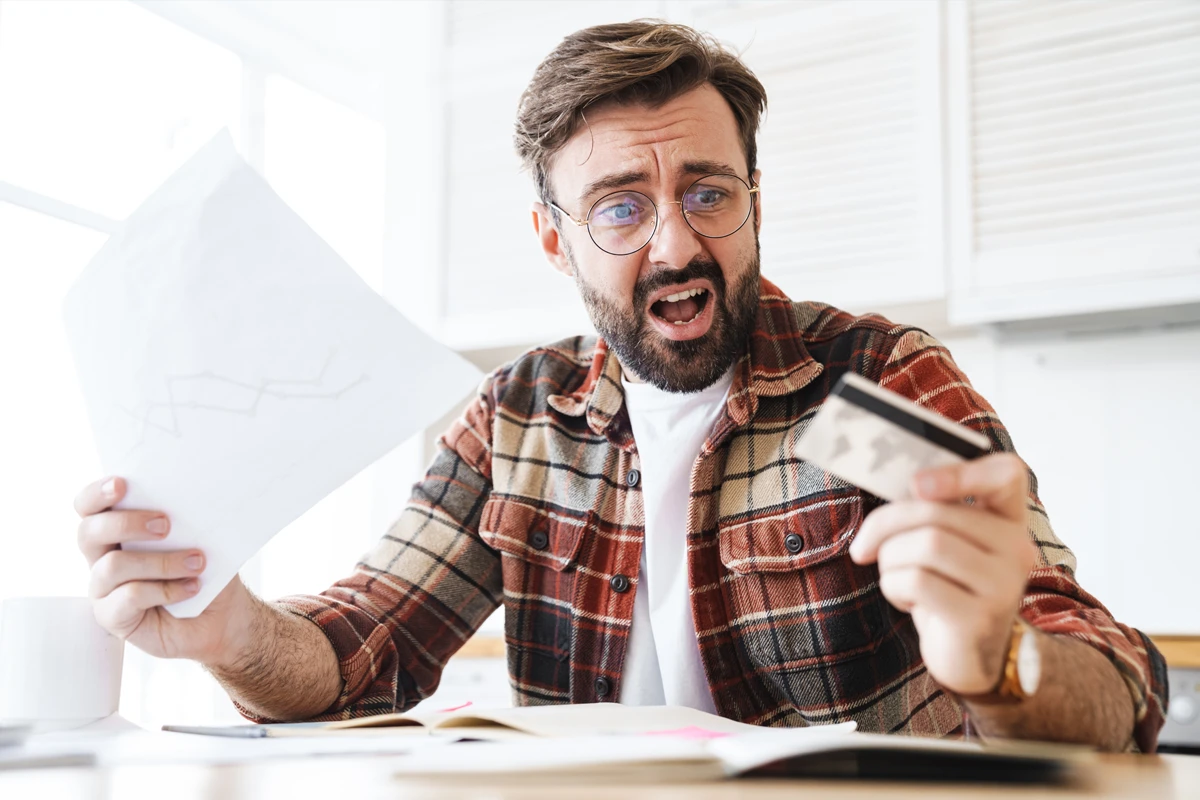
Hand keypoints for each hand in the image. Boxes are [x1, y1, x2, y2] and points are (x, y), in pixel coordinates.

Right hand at [75, 477, 254, 665]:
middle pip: (89, 532)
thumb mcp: (202, 538)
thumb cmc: (208, 571)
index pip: (89, 506)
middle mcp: (103, 557)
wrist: (224, 616)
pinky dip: (165, 590)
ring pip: (113, 566)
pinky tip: (191, 588)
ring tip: (197, 563)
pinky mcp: (113, 617)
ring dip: (160, 562)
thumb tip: (190, 495)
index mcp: (117, 530)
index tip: (122, 484)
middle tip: (166, 525)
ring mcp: (104, 589)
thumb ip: (186, 518)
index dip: (97, 493)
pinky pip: (129, 597)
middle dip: (126, 523)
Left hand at [848, 453, 1037, 694]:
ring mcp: (1003, 584)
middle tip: (862, 548)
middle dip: (884, 526)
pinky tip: (907, 601)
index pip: (1007, 473)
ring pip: (924, 544)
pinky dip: (894, 587)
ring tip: (896, 577)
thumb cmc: (949, 591)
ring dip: (889, 561)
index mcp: (1008, 522)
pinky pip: (915, 580)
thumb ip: (931, 512)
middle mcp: (1016, 549)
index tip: (917, 486)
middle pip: (935, 513)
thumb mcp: (945, 546)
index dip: (962, 470)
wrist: (970, 657)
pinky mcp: (979, 617)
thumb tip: (899, 489)